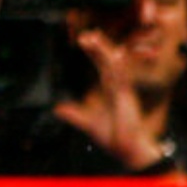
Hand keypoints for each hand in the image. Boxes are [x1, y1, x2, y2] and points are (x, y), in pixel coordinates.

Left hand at [55, 24, 165, 169]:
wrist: (128, 152)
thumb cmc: (115, 138)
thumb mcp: (88, 123)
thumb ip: (74, 114)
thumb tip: (58, 109)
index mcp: (111, 92)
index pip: (101, 67)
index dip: (94, 52)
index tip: (85, 39)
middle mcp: (118, 89)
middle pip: (107, 62)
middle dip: (98, 47)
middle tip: (87, 34)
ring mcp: (123, 92)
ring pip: (113, 66)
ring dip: (104, 51)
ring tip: (93, 38)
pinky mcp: (127, 99)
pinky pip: (122, 79)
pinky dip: (118, 66)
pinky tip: (114, 55)